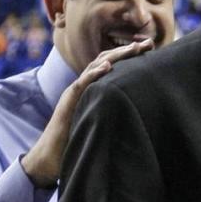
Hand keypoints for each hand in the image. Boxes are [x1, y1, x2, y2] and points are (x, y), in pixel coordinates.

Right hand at [21, 38, 154, 187]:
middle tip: (149, 43)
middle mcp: (83, 87)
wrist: (50, 158)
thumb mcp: (100, 124)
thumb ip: (113, 115)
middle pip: (106, 61)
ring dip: (115, 56)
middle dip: (127, 50)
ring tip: (134, 48)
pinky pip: (81, 85)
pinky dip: (94, 74)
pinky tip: (107, 66)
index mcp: (91, 90)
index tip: (150, 51)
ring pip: (95, 67)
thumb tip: (137, 115)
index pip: (112, 67)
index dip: (129, 58)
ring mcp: (74, 93)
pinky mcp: (68, 103)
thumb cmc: (75, 145)